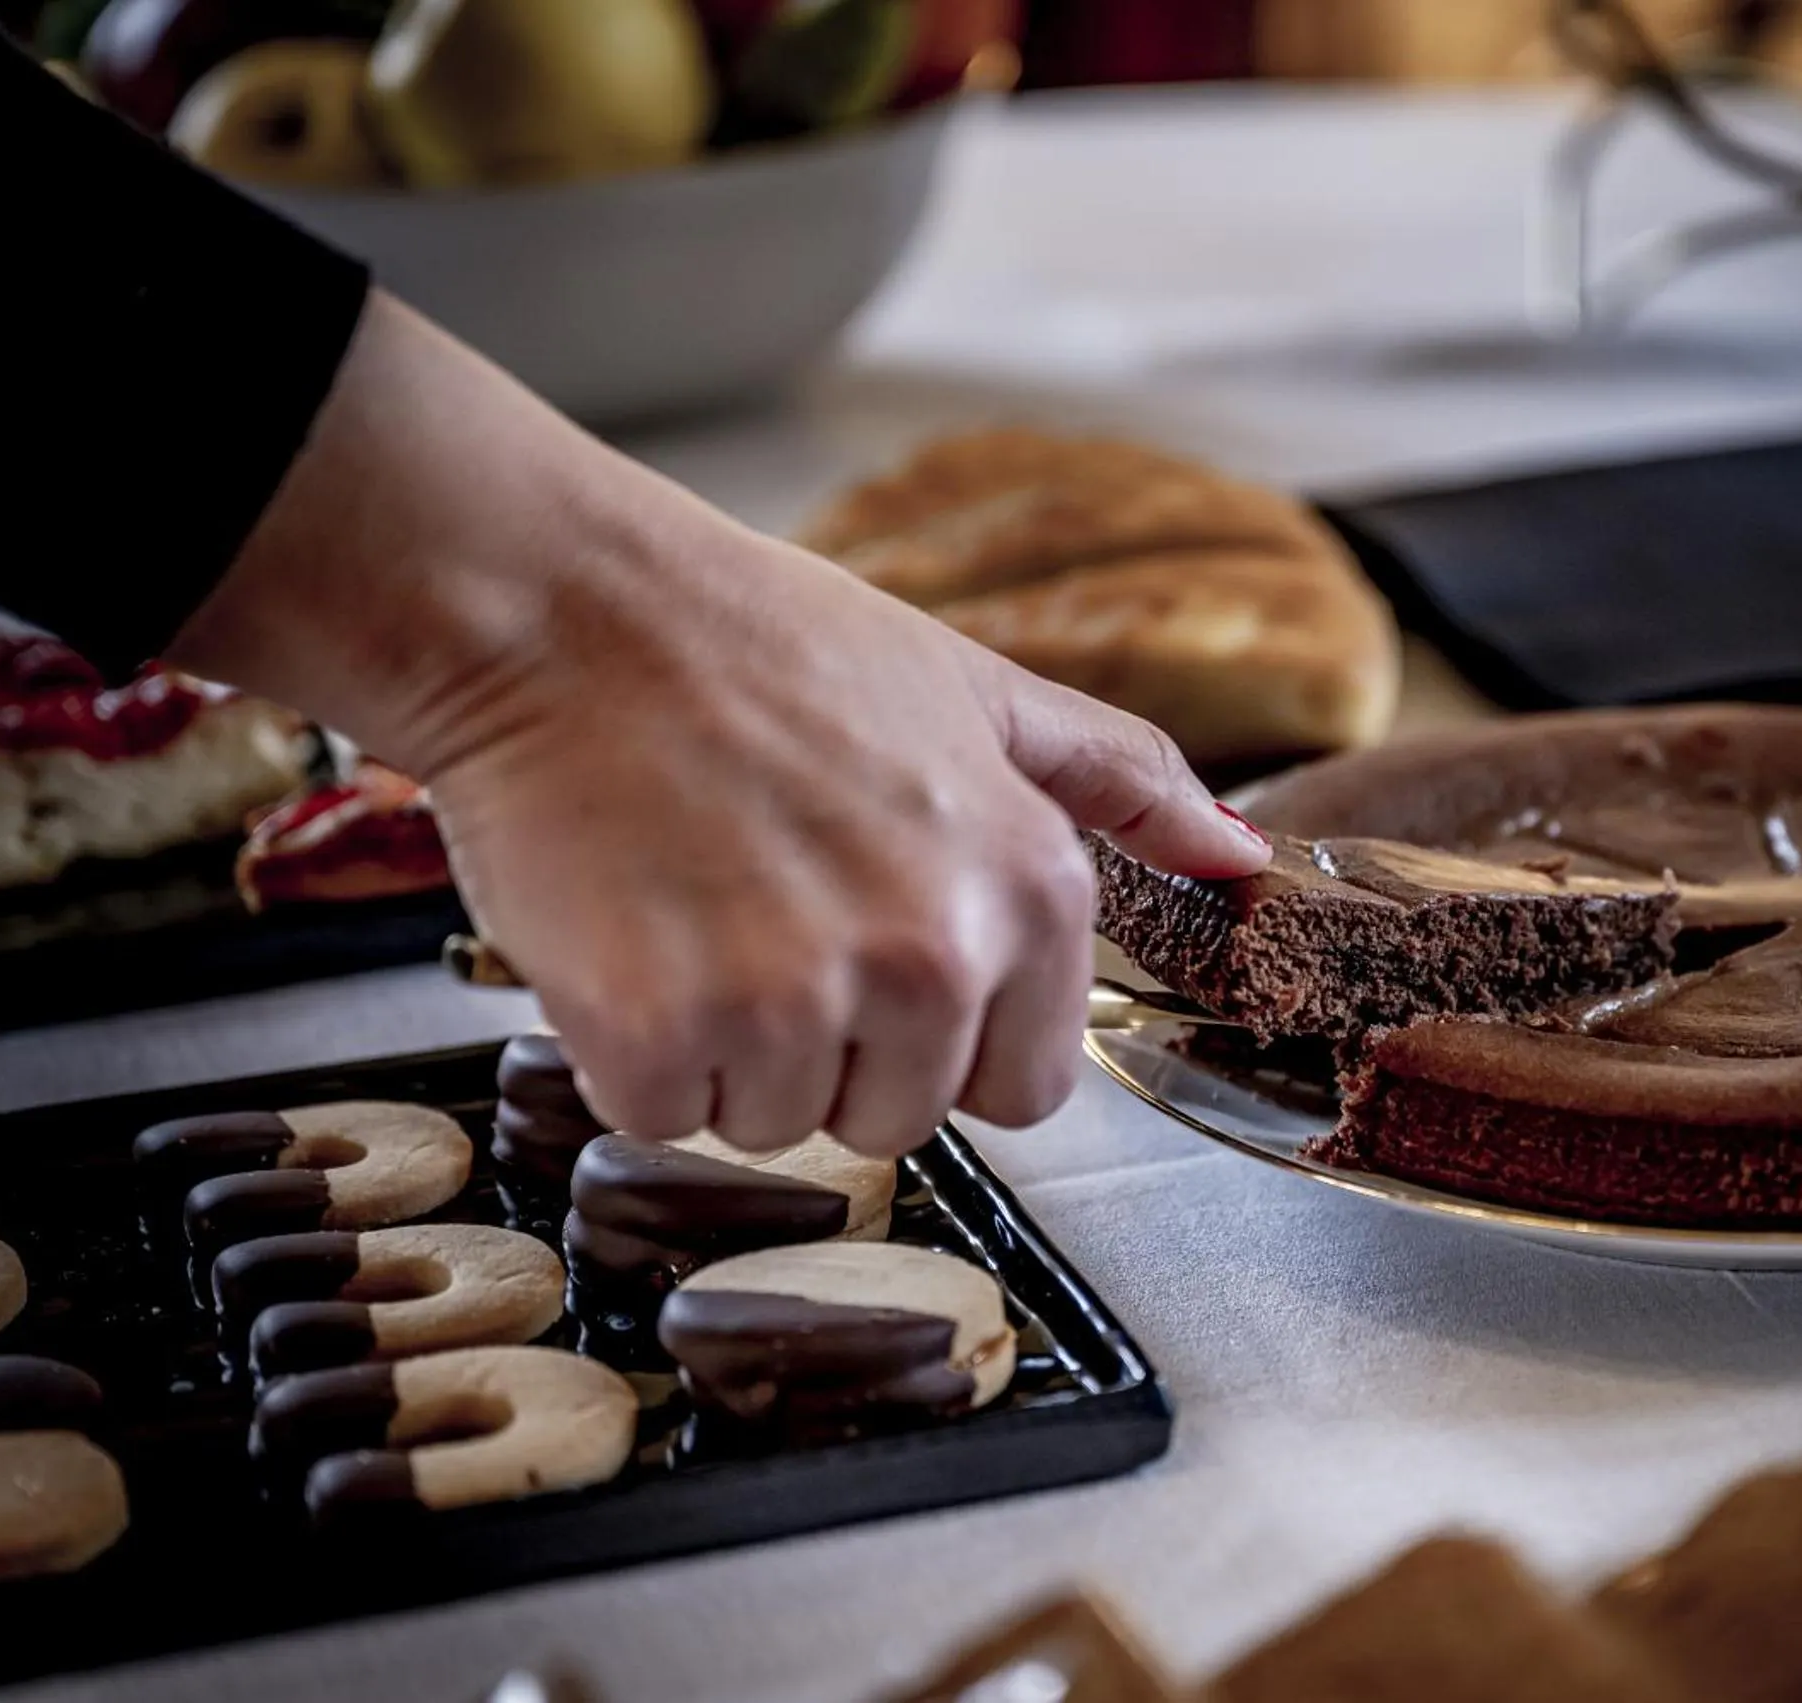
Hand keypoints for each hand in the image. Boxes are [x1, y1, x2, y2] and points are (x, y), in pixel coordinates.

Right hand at [171, 294, 1269, 1153]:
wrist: (560, 611)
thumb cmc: (758, 642)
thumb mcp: (975, 687)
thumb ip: (1122, 780)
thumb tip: (1242, 856)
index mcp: (1029, 887)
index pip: (1027, 1086)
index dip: (946, 1034)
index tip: (878, 954)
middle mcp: (933, 958)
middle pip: (898, 1116)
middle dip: (830, 1043)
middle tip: (763, 907)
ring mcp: (796, 1006)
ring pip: (776, 1122)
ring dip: (727, 1047)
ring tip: (694, 902)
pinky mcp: (660, 1038)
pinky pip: (663, 1116)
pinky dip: (628, 1051)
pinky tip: (625, 931)